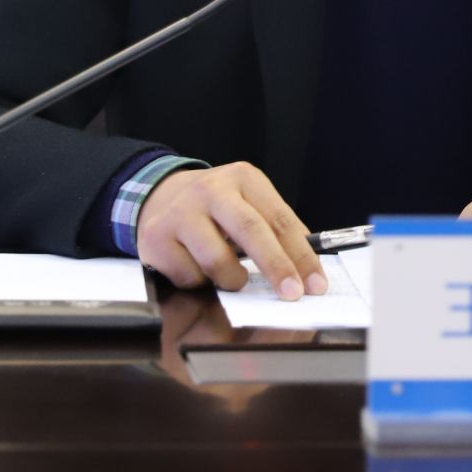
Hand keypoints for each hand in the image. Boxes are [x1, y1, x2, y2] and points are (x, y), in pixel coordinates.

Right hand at [135, 161, 328, 299]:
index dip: (301, 254)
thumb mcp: (248, 203)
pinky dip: (200, 282)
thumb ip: (275, 229)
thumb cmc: (217, 208)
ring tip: (233, 277)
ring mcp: (180, 212)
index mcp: (243, 178)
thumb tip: (307, 271)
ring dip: (233, 280)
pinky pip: (189, 275)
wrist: (161, 196)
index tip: (316, 284)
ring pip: (217, 261)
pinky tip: (198, 267)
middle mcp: (210, 189)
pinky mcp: (156, 237)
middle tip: (293, 294)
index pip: (279, 218)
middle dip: (276, 267)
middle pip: (250, 231)